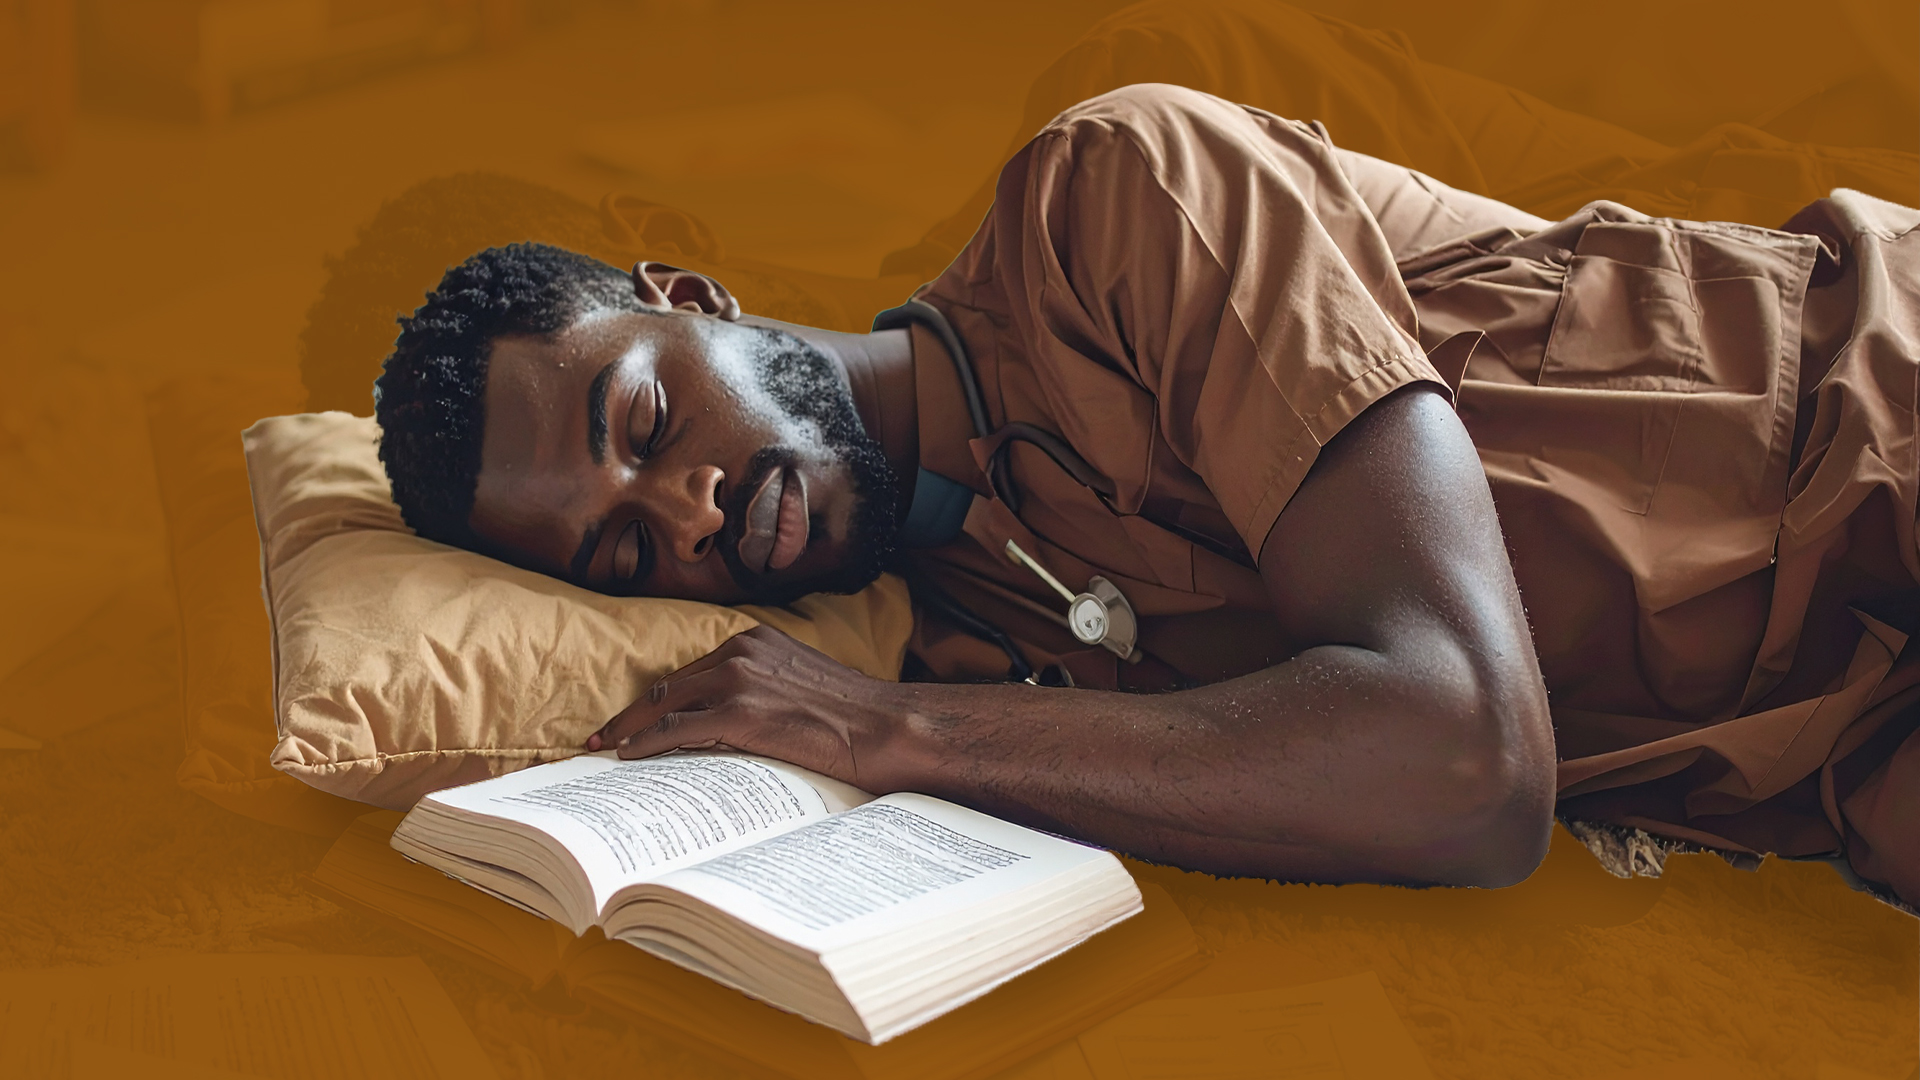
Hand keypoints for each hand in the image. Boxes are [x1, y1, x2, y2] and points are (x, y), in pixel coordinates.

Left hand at [588, 625, 917, 790]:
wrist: (886, 726)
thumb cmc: (854, 716)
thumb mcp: (804, 685)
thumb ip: (767, 690)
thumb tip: (736, 722)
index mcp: (757, 641)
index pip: (693, 671)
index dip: (660, 697)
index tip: (636, 717)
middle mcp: (742, 652)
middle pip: (669, 684)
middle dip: (632, 713)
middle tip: (602, 736)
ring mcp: (739, 680)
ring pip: (664, 704)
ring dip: (629, 730)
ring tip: (605, 751)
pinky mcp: (740, 713)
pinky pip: (676, 730)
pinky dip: (645, 744)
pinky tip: (629, 758)